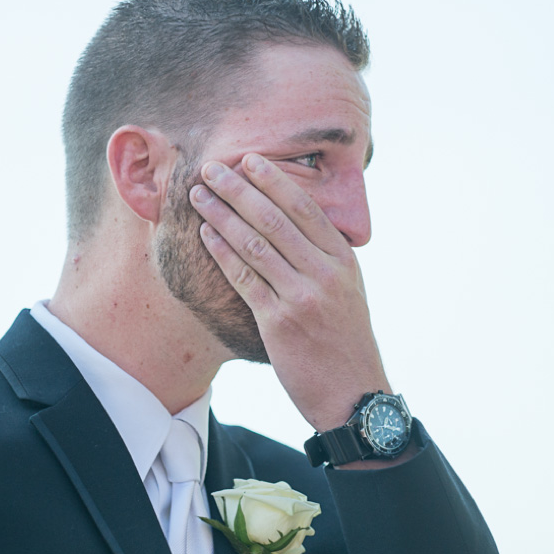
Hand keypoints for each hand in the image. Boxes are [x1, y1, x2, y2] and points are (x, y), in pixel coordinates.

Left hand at [189, 153, 389, 433]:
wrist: (353, 394)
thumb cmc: (346, 342)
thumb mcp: (349, 291)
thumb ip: (325, 259)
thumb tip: (295, 225)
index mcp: (343, 260)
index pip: (305, 208)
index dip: (274, 180)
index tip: (249, 159)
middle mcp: (325, 273)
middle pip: (274, 218)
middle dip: (239, 189)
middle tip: (212, 167)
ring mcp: (302, 297)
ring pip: (255, 243)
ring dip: (222, 215)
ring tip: (199, 195)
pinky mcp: (280, 322)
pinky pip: (244, 278)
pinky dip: (222, 252)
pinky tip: (206, 234)